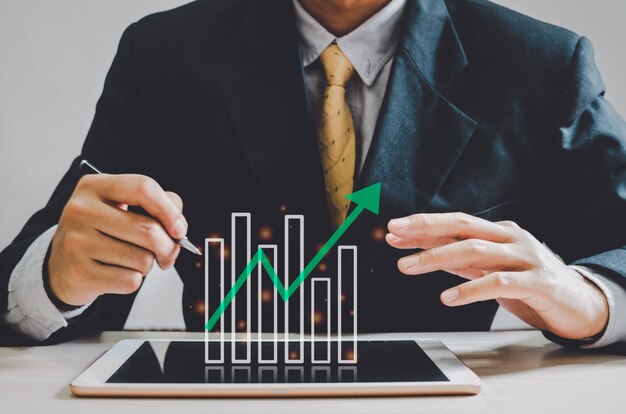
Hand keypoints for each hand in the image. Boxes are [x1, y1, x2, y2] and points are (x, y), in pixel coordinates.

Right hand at [48, 174, 186, 305]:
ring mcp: (77, 242)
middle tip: (166, 253)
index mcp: (94, 187)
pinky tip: (116, 273)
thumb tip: (178, 224)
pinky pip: (130, 281)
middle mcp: (81, 210)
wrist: (61, 266)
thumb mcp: (120, 207)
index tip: (179, 229)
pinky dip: (133, 280)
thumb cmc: (99, 233)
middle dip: (168, 247)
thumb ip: (155, 205)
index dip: (170, 210)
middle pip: (149, 229)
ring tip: (130, 260)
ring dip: (147, 265)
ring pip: (143, 259)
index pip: (144, 188)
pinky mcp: (79, 273)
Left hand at [386, 213, 608, 339]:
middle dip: (424, 229)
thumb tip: (422, 252)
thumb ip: (460, 260)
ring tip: (407, 266)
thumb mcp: (490, 268)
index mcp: (498, 233)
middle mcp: (511, 239)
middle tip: (394, 235)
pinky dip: (470, 289)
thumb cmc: (530, 283)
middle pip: (462, 226)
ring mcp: (526, 258)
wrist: (580, 303)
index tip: (392, 230)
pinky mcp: (538, 283)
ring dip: (437, 257)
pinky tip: (448, 297)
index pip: (454, 223)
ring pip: (475, 250)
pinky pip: (499, 283)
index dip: (422, 226)